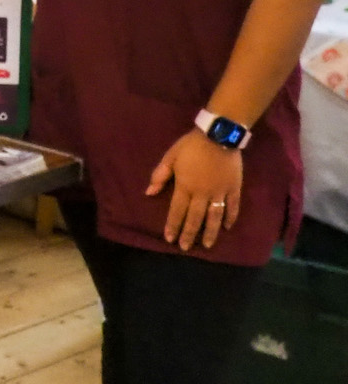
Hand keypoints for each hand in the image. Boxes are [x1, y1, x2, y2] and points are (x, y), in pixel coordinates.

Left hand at [147, 130, 243, 251]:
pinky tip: (227, 227)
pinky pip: (232, 207)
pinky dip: (230, 217)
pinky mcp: (234, 188)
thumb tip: (149, 193)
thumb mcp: (170, 157)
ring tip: (206, 245)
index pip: (177, 211)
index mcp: (185, 186)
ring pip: (214, 217)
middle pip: (195, 218)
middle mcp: (202, 194)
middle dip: (189, 234)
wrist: (218, 136)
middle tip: (185, 247)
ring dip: (210, 232)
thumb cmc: (191, 146)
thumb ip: (160, 175)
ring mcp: (220, 192)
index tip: (169, 239)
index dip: (173, 225)